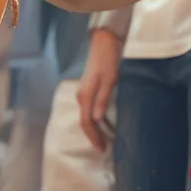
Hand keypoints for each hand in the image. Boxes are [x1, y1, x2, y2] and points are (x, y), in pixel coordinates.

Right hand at [77, 28, 121, 151]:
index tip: (102, 148)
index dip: (93, 137)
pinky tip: (104, 122)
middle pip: (84, 121)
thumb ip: (102, 99)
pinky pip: (89, 109)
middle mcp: (81, 96)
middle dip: (93, 136)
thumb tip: (97, 118)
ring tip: (105, 139)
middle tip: (104, 148)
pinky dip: (95, 119)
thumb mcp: (109, 80)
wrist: (104, 41)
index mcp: (85, 95)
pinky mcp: (88, 89)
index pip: (86, 122)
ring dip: (95, 128)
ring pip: (86, 116)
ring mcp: (83, 92)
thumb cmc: (108, 60)